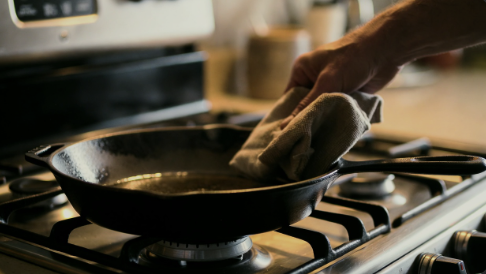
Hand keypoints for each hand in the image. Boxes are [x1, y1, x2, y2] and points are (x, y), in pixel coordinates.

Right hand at [280, 36, 401, 128]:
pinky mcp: (347, 95)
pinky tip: (340, 131)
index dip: (290, 118)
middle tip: (308, 141)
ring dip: (327, 121)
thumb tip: (286, 126)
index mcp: (303, 72)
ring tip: (324, 138)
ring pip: (324, 112)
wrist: (387, 49)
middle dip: (311, 121)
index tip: (290, 136)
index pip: (290, 100)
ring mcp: (332, 88)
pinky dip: (341, 119)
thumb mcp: (327, 82)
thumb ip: (307, 105)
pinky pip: (338, 112)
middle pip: (307, 108)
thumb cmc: (353, 56)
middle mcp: (314, 80)